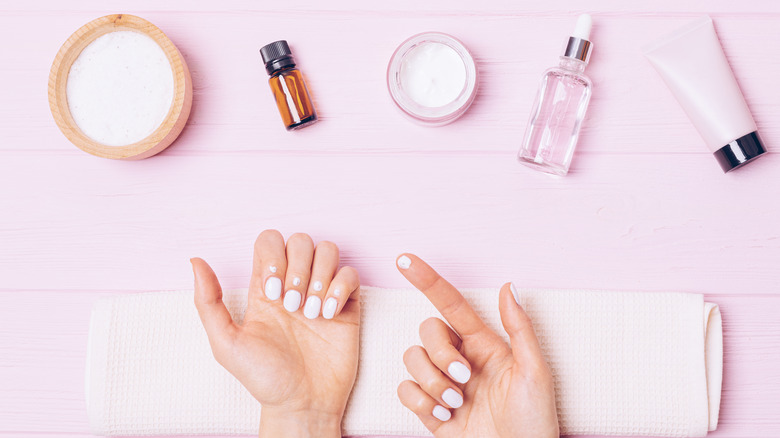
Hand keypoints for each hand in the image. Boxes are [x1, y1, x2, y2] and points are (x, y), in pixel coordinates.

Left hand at [191, 230, 360, 437]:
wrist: (301, 404)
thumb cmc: (263, 379)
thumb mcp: (226, 344)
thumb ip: (207, 302)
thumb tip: (195, 260)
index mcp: (264, 288)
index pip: (269, 242)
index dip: (272, 257)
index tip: (272, 292)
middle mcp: (294, 284)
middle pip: (300, 240)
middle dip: (298, 268)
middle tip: (293, 305)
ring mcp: (321, 293)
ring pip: (327, 250)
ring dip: (320, 276)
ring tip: (313, 312)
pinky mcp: (346, 306)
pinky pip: (350, 274)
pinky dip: (340, 288)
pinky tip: (329, 314)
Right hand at [395, 254, 558, 437]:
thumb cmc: (534, 423)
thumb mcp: (535, 372)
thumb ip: (519, 328)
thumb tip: (509, 286)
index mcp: (485, 346)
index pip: (451, 303)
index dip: (428, 280)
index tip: (404, 259)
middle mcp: (461, 360)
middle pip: (428, 331)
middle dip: (439, 353)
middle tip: (462, 379)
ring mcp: (443, 385)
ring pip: (413, 358)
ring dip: (431, 381)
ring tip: (454, 404)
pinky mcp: (429, 410)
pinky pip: (405, 389)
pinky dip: (419, 401)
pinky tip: (442, 417)